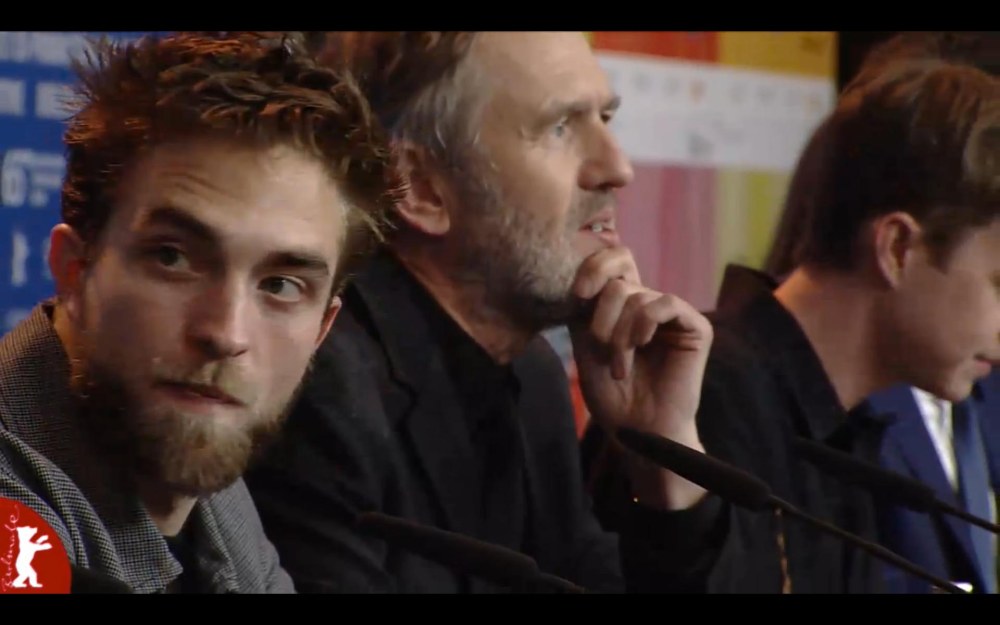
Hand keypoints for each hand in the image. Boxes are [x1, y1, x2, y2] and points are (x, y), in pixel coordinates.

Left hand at [569, 247, 713, 508]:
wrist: (636, 430)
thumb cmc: (611, 394)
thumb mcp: (585, 342)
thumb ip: (585, 305)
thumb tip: (583, 273)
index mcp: (623, 304)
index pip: (614, 258)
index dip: (594, 266)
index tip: (577, 294)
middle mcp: (648, 303)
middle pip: (618, 279)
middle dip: (601, 317)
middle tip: (600, 349)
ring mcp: (673, 314)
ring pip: (637, 296)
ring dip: (619, 335)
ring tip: (619, 368)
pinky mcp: (695, 326)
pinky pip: (665, 303)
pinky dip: (644, 324)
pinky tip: (641, 346)